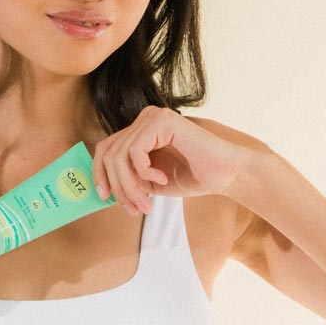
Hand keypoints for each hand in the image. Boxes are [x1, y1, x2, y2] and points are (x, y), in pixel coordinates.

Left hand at [90, 107, 253, 213]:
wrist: (226, 174)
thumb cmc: (192, 177)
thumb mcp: (151, 182)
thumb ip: (129, 179)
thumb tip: (102, 188)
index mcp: (140, 130)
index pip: (105, 149)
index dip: (100, 174)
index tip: (104, 198)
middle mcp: (144, 119)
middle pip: (109, 153)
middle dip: (118, 186)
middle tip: (133, 208)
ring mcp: (153, 116)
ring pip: (119, 155)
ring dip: (131, 185)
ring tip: (147, 201)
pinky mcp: (162, 120)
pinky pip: (135, 151)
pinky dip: (144, 172)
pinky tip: (162, 179)